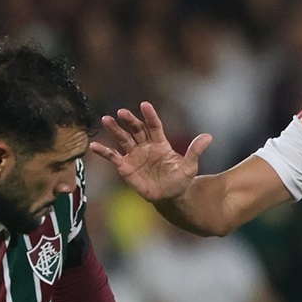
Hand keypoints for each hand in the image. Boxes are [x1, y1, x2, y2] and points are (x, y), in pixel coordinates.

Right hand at [90, 102, 211, 202]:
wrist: (169, 197)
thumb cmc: (180, 180)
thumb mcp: (189, 166)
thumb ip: (195, 151)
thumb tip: (208, 137)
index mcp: (161, 144)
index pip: (154, 126)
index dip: (150, 116)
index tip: (145, 105)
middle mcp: (145, 146)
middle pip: (136, 130)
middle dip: (130, 120)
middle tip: (122, 112)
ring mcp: (134, 156)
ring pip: (123, 139)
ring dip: (115, 130)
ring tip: (106, 119)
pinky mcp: (125, 167)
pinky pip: (113, 157)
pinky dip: (104, 152)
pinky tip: (93, 146)